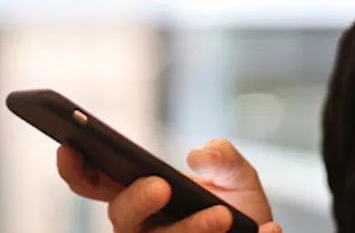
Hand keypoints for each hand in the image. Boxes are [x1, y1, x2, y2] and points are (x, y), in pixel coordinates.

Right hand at [56, 138, 281, 232]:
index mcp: (144, 196)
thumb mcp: (237, 175)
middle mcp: (146, 228)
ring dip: (190, 231)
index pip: (99, 184)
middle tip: (161, 185)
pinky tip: (267, 229)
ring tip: (223, 216)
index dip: (78, 170)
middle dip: (136, 201)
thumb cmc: (240, 208)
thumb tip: (196, 158)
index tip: (69, 149)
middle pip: (121, 219)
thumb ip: (222, 157)